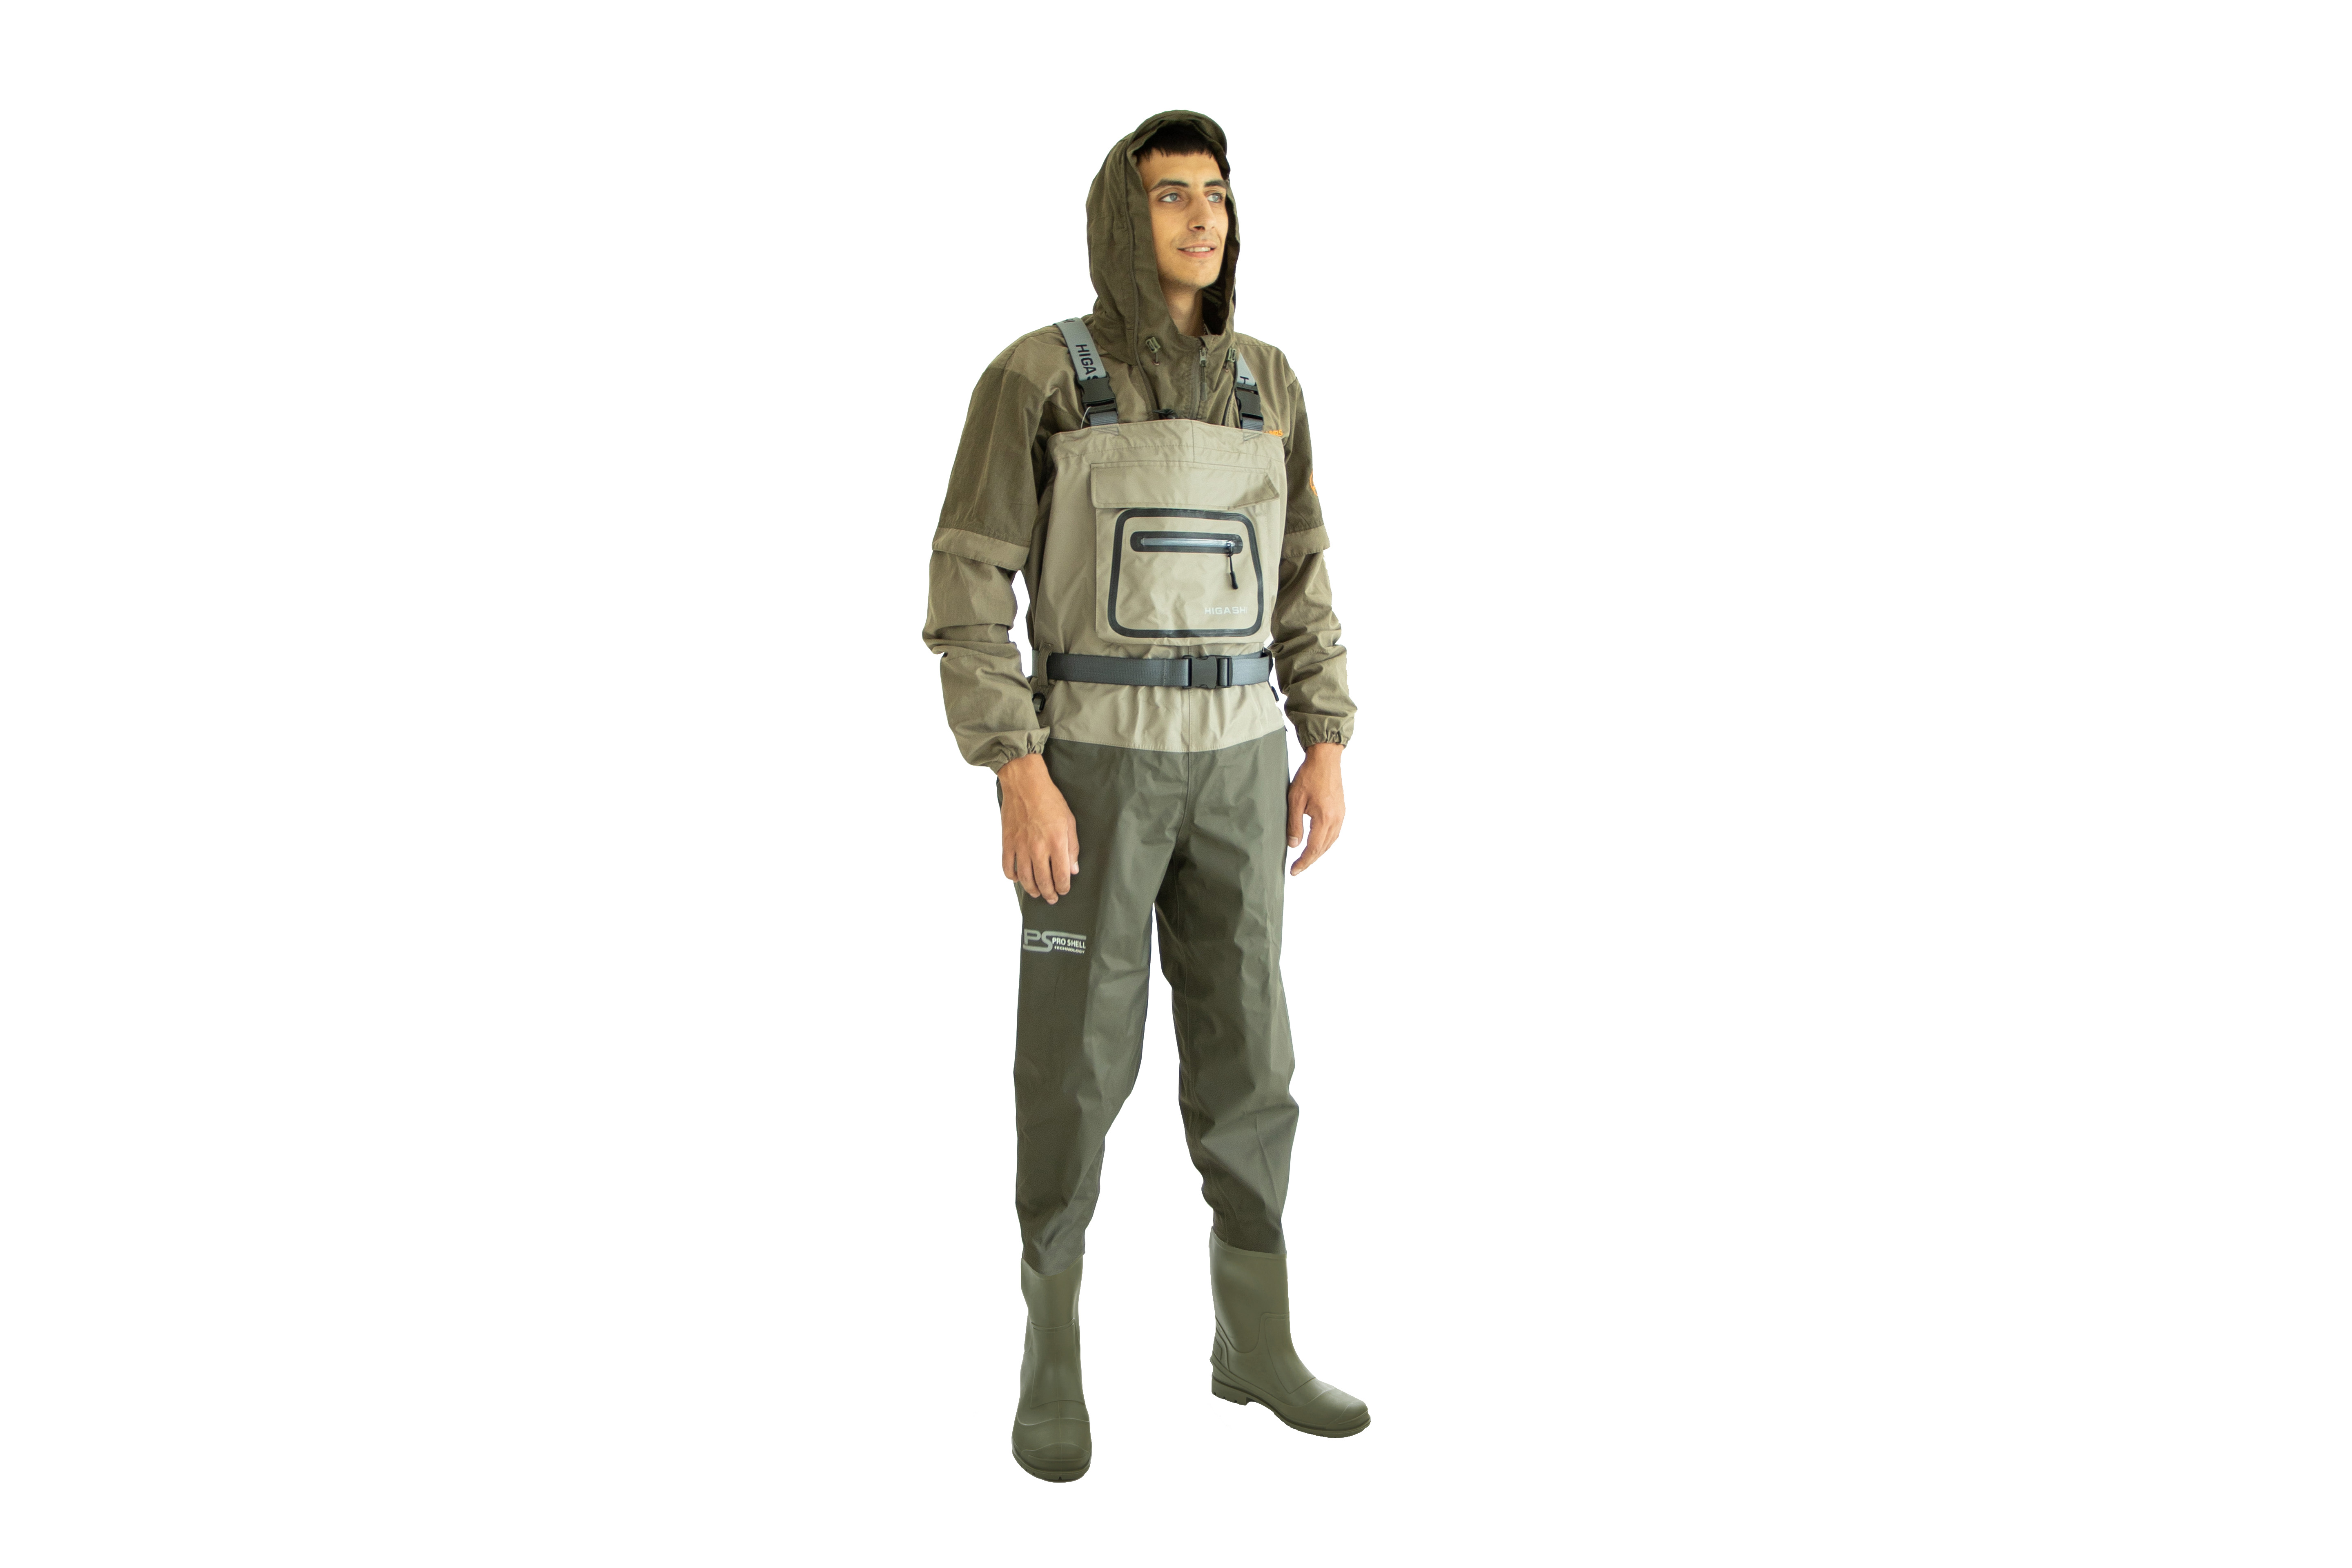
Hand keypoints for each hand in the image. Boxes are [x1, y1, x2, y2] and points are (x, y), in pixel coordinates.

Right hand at [999, 753, 1079, 902]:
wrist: (1025, 784)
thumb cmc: (1050, 800)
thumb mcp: (1069, 822)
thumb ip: (1072, 848)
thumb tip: (1073, 869)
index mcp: (1056, 843)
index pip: (1061, 875)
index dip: (1063, 887)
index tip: (1064, 890)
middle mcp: (1038, 848)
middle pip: (1043, 881)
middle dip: (1049, 893)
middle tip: (1052, 898)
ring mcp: (1020, 847)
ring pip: (1025, 878)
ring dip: (1032, 889)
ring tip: (1037, 893)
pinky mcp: (1007, 843)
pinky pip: (1007, 867)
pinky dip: (1012, 876)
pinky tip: (1018, 878)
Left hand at [1286, 743, 1345, 875]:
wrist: (1325, 759)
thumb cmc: (1309, 776)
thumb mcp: (1295, 801)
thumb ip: (1294, 825)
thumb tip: (1293, 845)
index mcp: (1325, 819)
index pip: (1314, 848)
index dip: (1303, 862)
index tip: (1293, 871)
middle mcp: (1336, 820)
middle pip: (1323, 848)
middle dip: (1310, 860)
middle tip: (1297, 869)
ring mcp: (1341, 815)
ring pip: (1330, 842)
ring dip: (1318, 853)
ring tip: (1305, 859)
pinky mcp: (1341, 810)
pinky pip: (1334, 833)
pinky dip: (1325, 842)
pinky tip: (1317, 844)